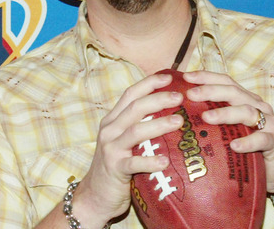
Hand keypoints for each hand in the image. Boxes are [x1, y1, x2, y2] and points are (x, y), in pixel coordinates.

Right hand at [72, 73, 185, 226]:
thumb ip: (138, 127)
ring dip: (159, 124)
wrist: (93, 197)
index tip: (169, 77)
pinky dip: (149, 161)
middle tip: (180, 97)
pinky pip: (133, 163)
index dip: (149, 83)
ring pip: (135, 131)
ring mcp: (111, 149)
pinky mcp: (115, 169)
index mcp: (112, 121)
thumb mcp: (123, 142)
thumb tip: (170, 114)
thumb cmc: (116, 167)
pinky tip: (165, 161)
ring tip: (179, 122)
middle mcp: (110, 131)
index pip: (130, 95)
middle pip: (135, 108)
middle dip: (158, 99)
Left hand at [181, 71, 273, 197]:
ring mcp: (269, 123)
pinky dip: (248, 141)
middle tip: (191, 94)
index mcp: (245, 100)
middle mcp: (257, 107)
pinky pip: (262, 139)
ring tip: (206, 117)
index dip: (207, 77)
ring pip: (247, 112)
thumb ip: (213, 120)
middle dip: (211, 91)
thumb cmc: (249, 149)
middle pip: (234, 92)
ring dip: (225, 113)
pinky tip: (234, 145)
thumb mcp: (229, 131)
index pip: (226, 82)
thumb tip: (180, 114)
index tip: (186, 76)